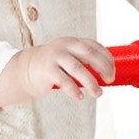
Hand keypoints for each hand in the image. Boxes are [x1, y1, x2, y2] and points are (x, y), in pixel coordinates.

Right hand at [0, 37, 115, 107]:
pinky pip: (64, 80)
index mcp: (73, 42)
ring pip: (77, 68)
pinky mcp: (47, 69)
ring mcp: (55, 57)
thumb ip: (84, 62)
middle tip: (110, 80)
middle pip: (89, 54)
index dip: (107, 58)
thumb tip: (107, 76)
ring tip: (98, 94)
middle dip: (103, 67)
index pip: (95, 46)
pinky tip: (80, 96)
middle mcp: (65, 46)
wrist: (25, 69)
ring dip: (91, 82)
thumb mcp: (68, 57)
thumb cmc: (53, 66)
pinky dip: (73, 90)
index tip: (113, 71)